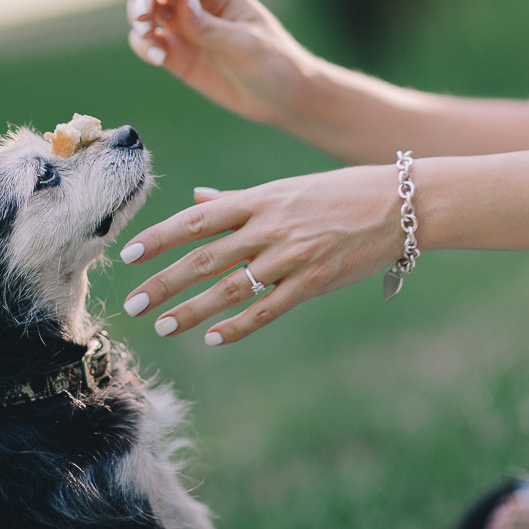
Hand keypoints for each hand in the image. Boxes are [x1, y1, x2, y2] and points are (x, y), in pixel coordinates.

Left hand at [119, 166, 403, 344]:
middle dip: (164, 282)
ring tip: (163, 325)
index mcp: (258, 198)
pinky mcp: (315, 282)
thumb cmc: (338, 192)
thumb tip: (196, 200)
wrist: (401, 203)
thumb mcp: (283, 188)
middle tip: (133, 303)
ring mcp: (292, 256)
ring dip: (192, 310)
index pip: (196, 220)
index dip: (159, 237)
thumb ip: (236, 200)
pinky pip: (268, 309)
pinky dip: (239, 326)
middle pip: (204, 257)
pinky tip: (214, 339)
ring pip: (230, 288)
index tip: (127, 255)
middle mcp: (270, 226)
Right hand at [126, 0, 315, 126]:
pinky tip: (157, 58)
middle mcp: (198, 6)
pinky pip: (149, 43)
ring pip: (148, 12)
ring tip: (150, 40)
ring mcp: (186, 30)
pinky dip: (144, 46)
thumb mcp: (246, 45)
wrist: (282, 98)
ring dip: (139, 21)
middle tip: (141, 19)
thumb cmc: (274, 63)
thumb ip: (211, 26)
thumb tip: (182, 1)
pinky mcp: (178, 55)